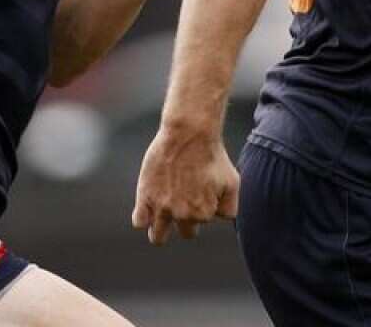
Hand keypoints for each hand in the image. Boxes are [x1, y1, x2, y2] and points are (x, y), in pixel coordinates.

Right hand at [132, 126, 238, 244]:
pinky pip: (139, 222)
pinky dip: (143, 218)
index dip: (203, 207)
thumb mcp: (232, 183)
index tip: (201, 190)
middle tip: (184, 197)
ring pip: (157, 237)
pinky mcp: (145, 197)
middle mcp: (182, 215)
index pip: (203, 223)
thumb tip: (218, 219)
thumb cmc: (212, 156)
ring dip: (161, 230)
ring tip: (162, 215)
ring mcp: (162, 207)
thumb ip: (228, 208)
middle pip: (185, 233)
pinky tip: (148, 207)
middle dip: (186, 220)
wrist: (189, 133)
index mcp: (203, 214)